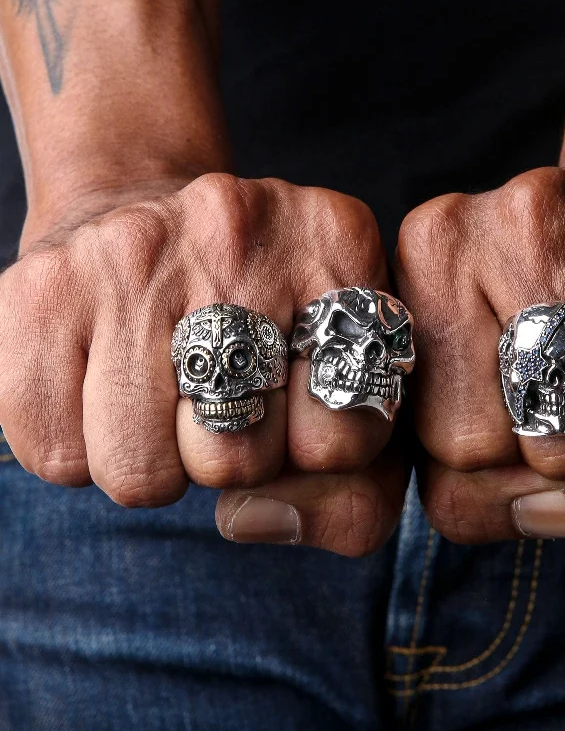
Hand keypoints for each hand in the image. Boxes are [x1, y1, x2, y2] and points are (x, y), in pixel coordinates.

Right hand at [0, 174, 406, 555]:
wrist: (136, 208)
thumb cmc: (258, 317)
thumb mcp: (340, 371)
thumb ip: (358, 488)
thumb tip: (257, 522)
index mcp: (337, 243)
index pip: (344, 436)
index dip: (316, 453)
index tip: (295, 411)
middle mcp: (239, 233)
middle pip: (238, 463)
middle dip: (231, 461)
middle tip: (220, 400)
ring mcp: (132, 254)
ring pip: (139, 474)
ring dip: (154, 462)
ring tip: (163, 395)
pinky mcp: (42, 288)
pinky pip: (56, 457)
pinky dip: (81, 450)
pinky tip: (106, 387)